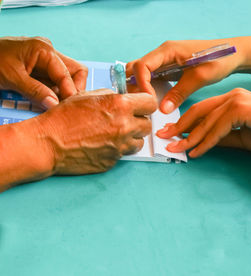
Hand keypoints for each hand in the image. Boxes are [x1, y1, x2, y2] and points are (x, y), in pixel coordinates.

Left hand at [0, 36, 87, 108]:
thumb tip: (55, 105)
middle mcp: (48, 52)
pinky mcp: (39, 68)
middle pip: (74, 72)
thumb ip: (36, 91)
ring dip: (63, 93)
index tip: (67, 108)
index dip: (71, 91)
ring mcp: (45, 60)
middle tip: (65, 106)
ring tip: (55, 106)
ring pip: (66, 78)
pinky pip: (54, 81)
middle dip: (72, 90)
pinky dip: (53, 92)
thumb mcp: (12, 77)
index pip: (70, 72)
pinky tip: (47, 101)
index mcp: (44, 49)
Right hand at [31, 89, 156, 174]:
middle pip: (147, 125)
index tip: (142, 106)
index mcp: (120, 106)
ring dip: (131, 137)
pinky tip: (103, 144)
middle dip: (139, 121)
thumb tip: (125, 98)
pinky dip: (118, 149)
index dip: (146, 104)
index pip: (151, 104)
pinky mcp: (113, 161)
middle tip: (125, 120)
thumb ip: (112, 96)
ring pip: (139, 142)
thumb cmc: (63, 118)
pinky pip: (124, 154)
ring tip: (113, 133)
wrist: (47, 143)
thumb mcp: (88, 96)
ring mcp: (120, 146)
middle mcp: (124, 126)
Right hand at [127, 36, 250, 113]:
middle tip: (141, 104)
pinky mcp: (169, 68)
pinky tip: (153, 101)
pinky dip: (149, 89)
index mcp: (168, 50)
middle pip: (136, 68)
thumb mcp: (200, 77)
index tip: (149, 100)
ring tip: (145, 104)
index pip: (142, 66)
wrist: (233, 54)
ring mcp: (164, 60)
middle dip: (134, 86)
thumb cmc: (219, 59)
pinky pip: (152, 78)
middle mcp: (162, 53)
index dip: (142, 84)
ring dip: (140, 88)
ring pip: (142, 73)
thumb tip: (162, 109)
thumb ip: (179, 93)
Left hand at [156, 88, 250, 157]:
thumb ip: (220, 137)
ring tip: (175, 148)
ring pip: (206, 121)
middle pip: (199, 111)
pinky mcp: (240, 108)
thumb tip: (200, 142)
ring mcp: (236, 100)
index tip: (173, 134)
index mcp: (231, 99)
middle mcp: (232, 96)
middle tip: (164, 137)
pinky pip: (218, 128)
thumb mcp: (239, 137)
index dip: (186, 122)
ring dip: (189, 137)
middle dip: (180, 126)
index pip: (203, 110)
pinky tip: (196, 152)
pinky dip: (206, 142)